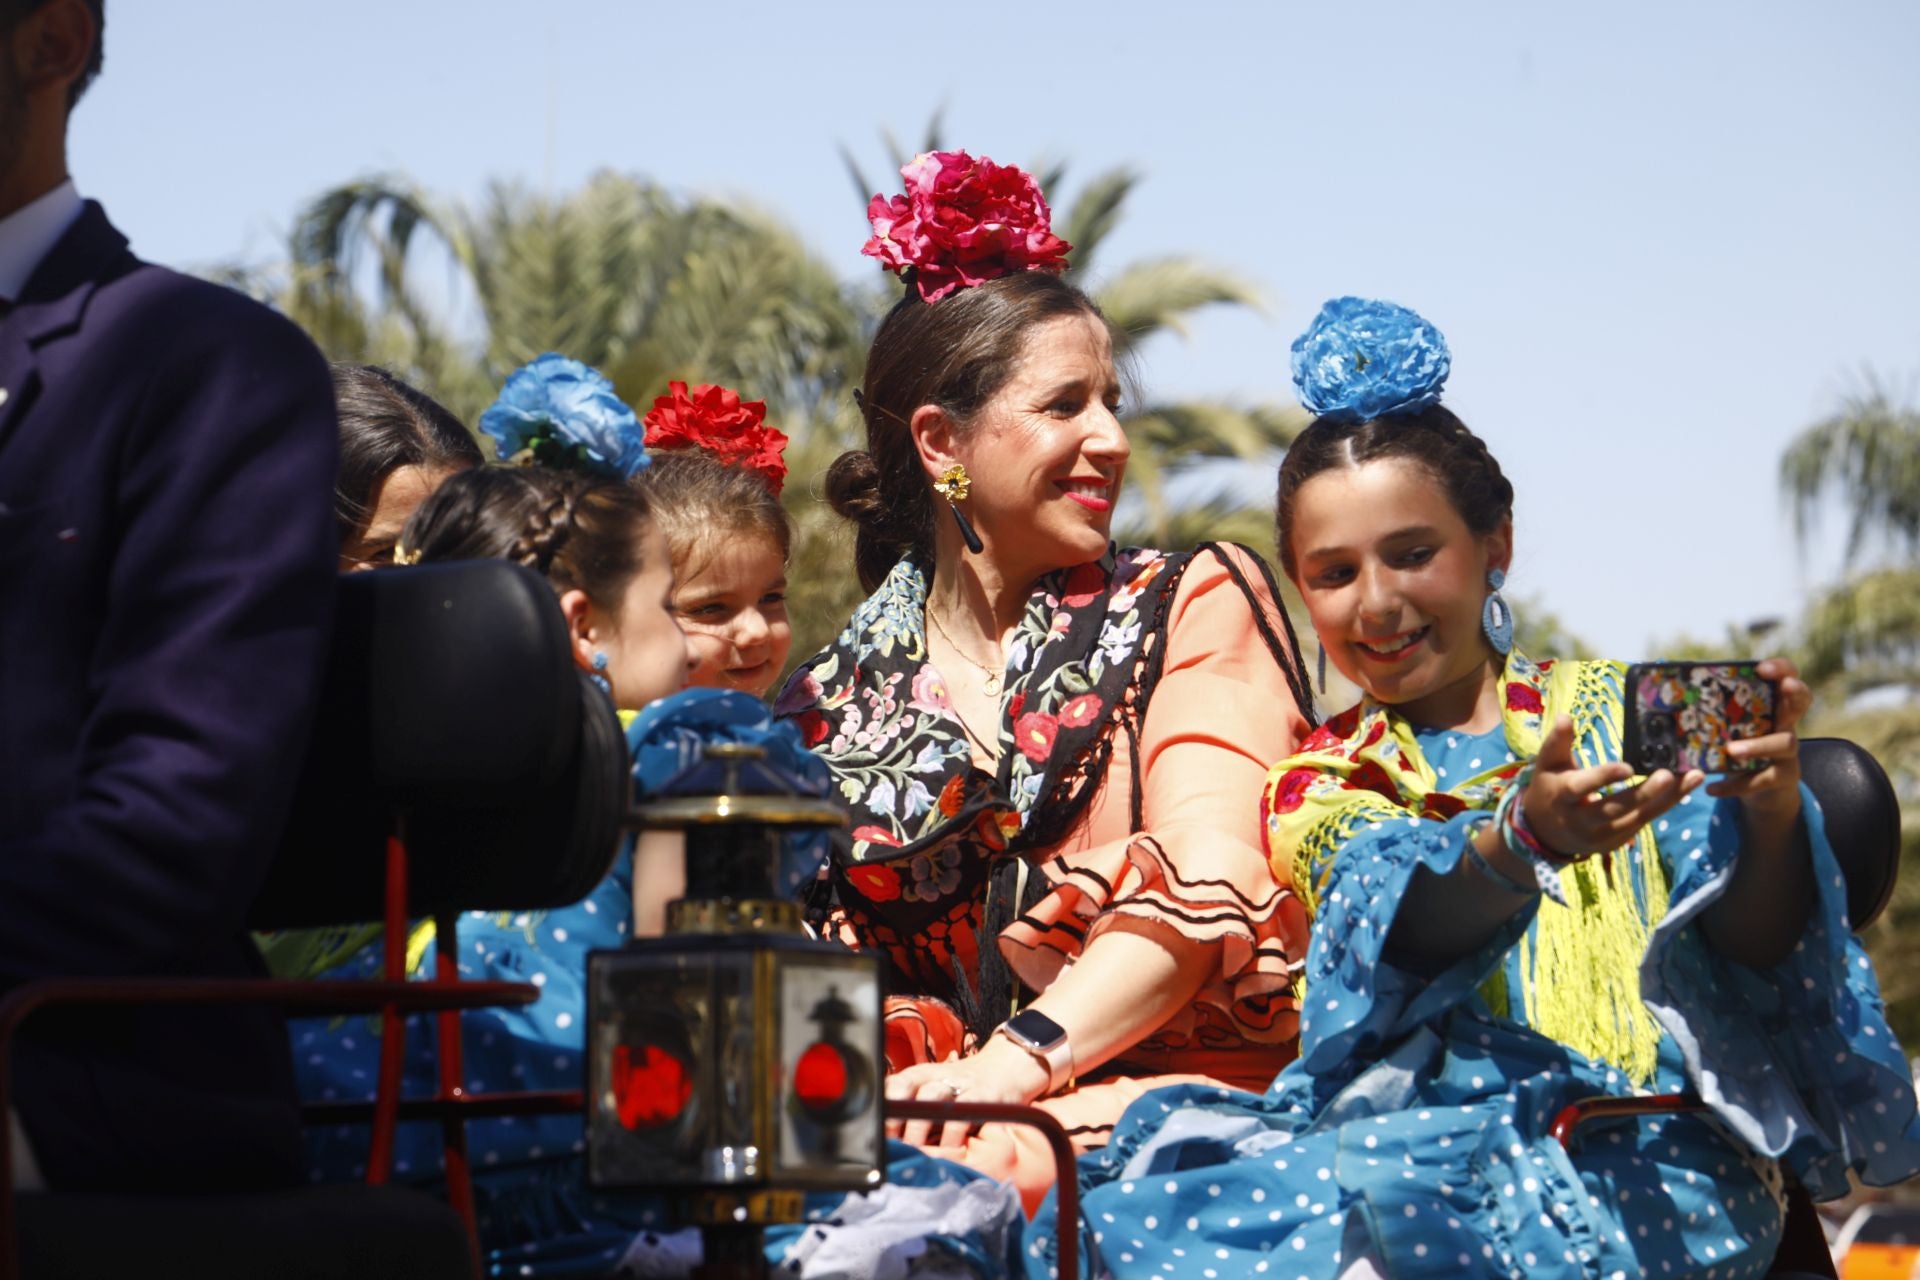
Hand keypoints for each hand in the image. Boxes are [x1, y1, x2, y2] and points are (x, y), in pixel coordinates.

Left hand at [883, 1034, 1050, 1149]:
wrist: (1005, 1069)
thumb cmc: (961, 1089)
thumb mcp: (932, 1091)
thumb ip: (911, 1109)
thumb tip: (884, 1142)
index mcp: (918, 1075)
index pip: (891, 1086)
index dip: (882, 1112)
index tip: (878, 1137)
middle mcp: (935, 1076)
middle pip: (906, 1090)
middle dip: (896, 1120)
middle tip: (894, 1147)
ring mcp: (959, 1084)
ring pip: (930, 1099)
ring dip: (919, 1128)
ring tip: (917, 1151)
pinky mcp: (982, 1095)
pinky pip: (962, 1115)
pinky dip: (951, 1136)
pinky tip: (948, 1150)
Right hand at [1524, 715, 1703, 859]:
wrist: (1546, 834)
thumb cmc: (1550, 789)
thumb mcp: (1547, 766)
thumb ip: (1557, 743)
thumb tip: (1565, 717)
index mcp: (1563, 797)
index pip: (1583, 787)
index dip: (1604, 778)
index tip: (1627, 767)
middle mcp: (1582, 820)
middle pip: (1616, 808)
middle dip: (1644, 793)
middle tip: (1669, 775)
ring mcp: (1602, 834)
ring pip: (1638, 817)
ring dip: (1669, 798)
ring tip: (1694, 777)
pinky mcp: (1617, 841)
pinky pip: (1645, 821)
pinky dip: (1666, 804)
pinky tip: (1686, 787)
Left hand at [1706, 658, 1812, 828]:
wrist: (1762, 789)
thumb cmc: (1740, 747)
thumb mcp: (1731, 728)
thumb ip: (1713, 713)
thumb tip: (1668, 696)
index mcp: (1772, 706)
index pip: (1786, 678)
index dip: (1781, 669)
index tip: (1762, 667)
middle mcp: (1786, 723)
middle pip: (1801, 701)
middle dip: (1795, 691)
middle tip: (1784, 686)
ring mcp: (1788, 751)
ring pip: (1786, 742)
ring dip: (1758, 745)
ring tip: (1731, 750)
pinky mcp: (1783, 777)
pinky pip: (1762, 780)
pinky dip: (1736, 785)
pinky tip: (1712, 788)